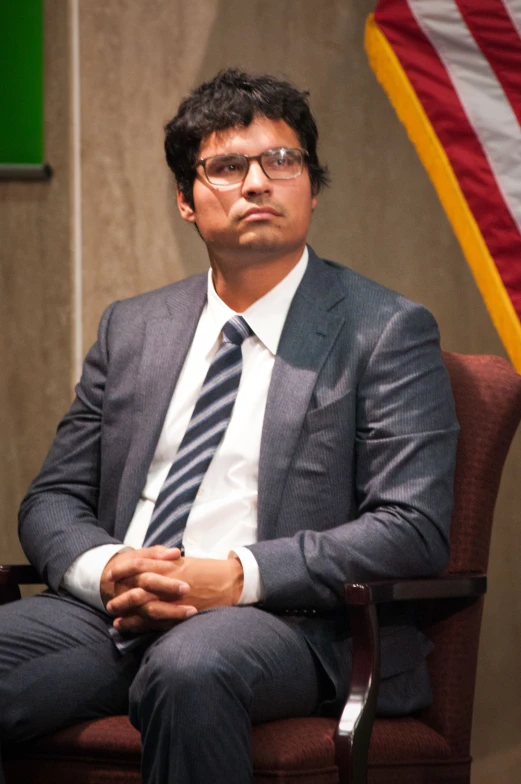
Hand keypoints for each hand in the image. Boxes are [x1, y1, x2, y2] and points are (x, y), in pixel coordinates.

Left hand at [105, 555, 243, 633]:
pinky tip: (128, 627)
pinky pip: (155, 621)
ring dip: (127, 613)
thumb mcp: (187, 562)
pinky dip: (140, 625)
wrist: (231, 581)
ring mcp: (173, 599)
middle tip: (109, 602)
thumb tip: (152, 566)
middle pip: (137, 588)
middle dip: (121, 596)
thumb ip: (168, 564)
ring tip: (115, 619)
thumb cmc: (210, 570)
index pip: (140, 564)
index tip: (111, 574)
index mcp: (170, 565)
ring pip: (143, 607)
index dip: (123, 569)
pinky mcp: (179, 613)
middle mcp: (169, 582)